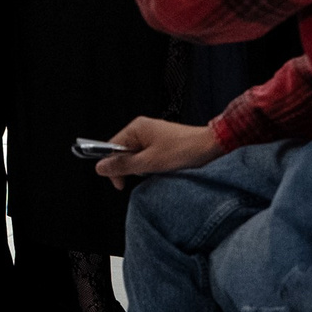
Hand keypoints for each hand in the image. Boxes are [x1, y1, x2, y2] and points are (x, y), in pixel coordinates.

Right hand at [93, 116, 223, 181]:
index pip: (111, 147)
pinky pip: (148, 155)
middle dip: (129, 167)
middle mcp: (142, 128)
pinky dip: (151, 165)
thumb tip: (100, 167)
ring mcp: (153, 135)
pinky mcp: (162, 142)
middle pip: (123, 152)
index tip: (119, 183)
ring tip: (155, 171)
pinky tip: (161, 169)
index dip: (112, 166)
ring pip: (136, 156)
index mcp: (136, 128)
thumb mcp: (150, 163)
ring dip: (142, 167)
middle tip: (142, 176)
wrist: (212, 146)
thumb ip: (123, 165)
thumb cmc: (183, 151)